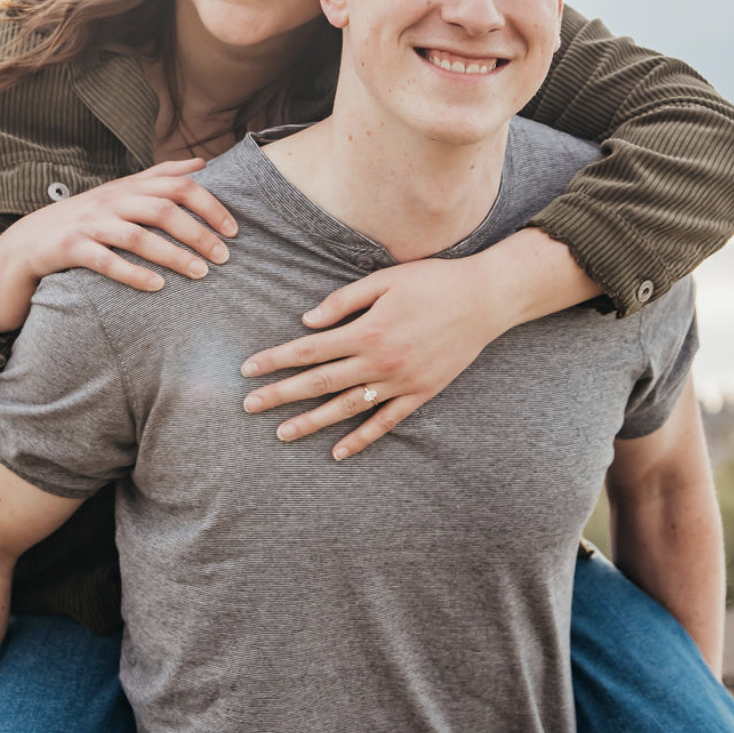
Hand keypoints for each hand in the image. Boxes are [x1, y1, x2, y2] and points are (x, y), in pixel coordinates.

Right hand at [0, 159, 236, 332]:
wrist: (28, 242)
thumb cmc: (86, 218)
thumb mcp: (122, 191)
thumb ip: (160, 176)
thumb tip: (203, 162)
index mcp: (128, 186)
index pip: (178, 185)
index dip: (209, 204)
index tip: (234, 229)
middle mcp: (112, 200)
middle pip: (163, 208)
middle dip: (198, 232)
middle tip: (224, 256)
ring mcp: (90, 223)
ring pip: (138, 236)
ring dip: (173, 255)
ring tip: (201, 274)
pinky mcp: (70, 248)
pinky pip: (105, 261)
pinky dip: (133, 274)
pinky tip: (157, 287)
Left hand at [241, 251, 514, 460]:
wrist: (484, 300)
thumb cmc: (431, 282)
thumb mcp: (384, 280)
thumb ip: (343, 301)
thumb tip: (306, 322)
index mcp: (367, 331)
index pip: (309, 350)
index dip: (277, 360)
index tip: (249, 369)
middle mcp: (380, 362)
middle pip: (320, 382)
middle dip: (281, 394)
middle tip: (249, 406)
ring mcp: (401, 382)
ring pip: (347, 408)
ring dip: (312, 422)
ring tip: (282, 433)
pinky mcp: (421, 393)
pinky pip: (385, 422)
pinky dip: (361, 439)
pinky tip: (338, 452)